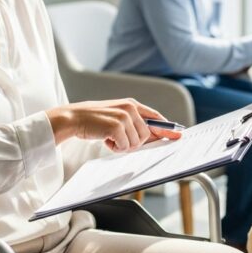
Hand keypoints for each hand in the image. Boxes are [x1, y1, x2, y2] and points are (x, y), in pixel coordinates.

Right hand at [46, 98, 180, 151]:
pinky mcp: (117, 126)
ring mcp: (124, 116)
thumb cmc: (94, 120)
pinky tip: (105, 140)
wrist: (73, 118)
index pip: (156, 117)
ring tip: (110, 138)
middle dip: (134, 143)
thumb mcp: (116, 116)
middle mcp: (130, 108)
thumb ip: (133, 123)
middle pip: (147, 135)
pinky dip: (115, 147)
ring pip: (136, 142)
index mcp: (132, 104)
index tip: (178, 135)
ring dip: (123, 146)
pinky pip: (125, 146)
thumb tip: (151, 136)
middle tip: (118, 140)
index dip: (167, 128)